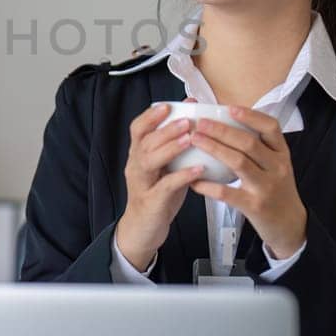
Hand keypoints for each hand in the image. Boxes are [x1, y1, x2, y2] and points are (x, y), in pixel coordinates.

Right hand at [114, 99, 204, 270]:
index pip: (137, 129)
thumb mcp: (163, 167)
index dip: (150, 116)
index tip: (168, 106)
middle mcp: (136, 167)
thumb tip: (191, 114)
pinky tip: (198, 170)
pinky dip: (182, 176)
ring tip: (190, 139)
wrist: (143, 229)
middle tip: (187, 120)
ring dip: (171, 148)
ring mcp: (142, 184)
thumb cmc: (158, 194)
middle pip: (144, 142)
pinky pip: (165, 187)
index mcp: (138, 155)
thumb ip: (173, 144)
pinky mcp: (152, 202)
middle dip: (166, 129)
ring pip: (150, 161)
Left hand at [188, 105, 307, 258]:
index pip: (271, 128)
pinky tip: (194, 180)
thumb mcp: (277, 166)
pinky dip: (209, 185)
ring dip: (214, 148)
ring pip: (238, 162)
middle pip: (248, 143)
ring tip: (195, 140)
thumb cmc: (277, 191)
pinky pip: (227, 193)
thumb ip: (260, 148)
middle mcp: (277, 168)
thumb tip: (228, 124)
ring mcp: (266, 187)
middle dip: (222, 130)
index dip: (250, 116)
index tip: (229, 108)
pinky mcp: (254, 206)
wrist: (290, 225)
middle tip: (200, 123)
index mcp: (282, 154)